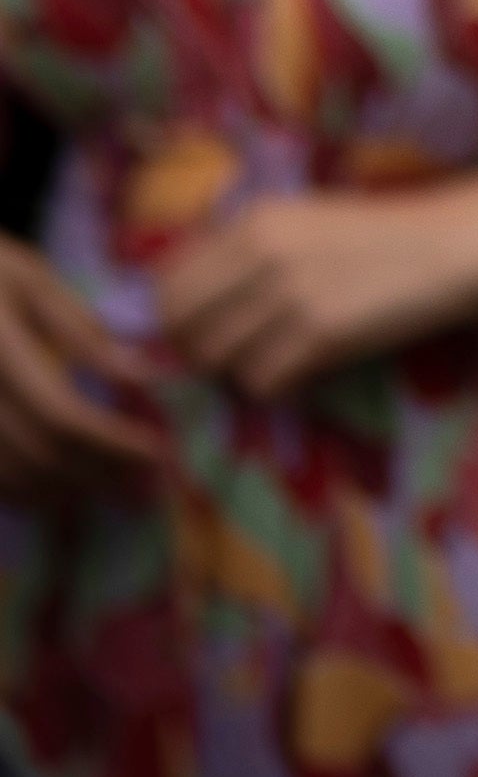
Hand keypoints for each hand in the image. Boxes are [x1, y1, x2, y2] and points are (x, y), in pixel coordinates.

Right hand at [0, 242, 155, 498]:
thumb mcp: (32, 280)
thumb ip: (80, 329)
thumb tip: (144, 374)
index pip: (62, 414)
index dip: (114, 442)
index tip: (162, 452)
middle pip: (40, 453)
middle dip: (101, 475)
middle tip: (150, 487)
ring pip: (10, 473)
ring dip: (66, 492)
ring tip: (117, 493)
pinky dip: (22, 492)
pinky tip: (58, 496)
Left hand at [155, 190, 477, 398]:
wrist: (465, 242)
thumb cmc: (394, 232)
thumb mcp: (311, 221)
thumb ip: (253, 250)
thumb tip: (197, 302)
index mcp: (254, 219)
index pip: (168, 281)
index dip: (179, 315)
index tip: (206, 327)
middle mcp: (261, 252)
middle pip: (182, 324)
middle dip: (199, 347)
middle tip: (238, 352)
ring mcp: (291, 293)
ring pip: (218, 358)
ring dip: (241, 367)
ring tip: (280, 359)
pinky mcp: (323, 333)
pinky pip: (262, 379)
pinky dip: (276, 384)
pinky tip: (308, 368)